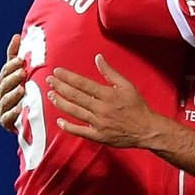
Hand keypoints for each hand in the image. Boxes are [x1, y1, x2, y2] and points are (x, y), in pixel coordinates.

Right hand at [0, 33, 24, 132]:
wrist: (25, 119)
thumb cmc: (22, 92)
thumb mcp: (20, 74)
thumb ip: (15, 56)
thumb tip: (16, 35)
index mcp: (4, 80)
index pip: (6, 70)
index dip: (11, 65)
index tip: (21, 60)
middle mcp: (1, 93)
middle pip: (4, 84)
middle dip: (12, 78)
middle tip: (22, 72)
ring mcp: (2, 107)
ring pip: (5, 99)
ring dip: (13, 94)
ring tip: (22, 89)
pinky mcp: (4, 121)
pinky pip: (7, 117)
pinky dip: (12, 113)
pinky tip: (19, 108)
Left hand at [47, 54, 165, 148]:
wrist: (146, 129)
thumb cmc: (137, 106)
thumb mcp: (126, 85)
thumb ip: (110, 72)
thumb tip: (98, 58)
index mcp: (107, 95)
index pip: (82, 83)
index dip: (67, 77)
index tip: (57, 72)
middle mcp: (100, 108)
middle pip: (75, 96)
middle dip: (59, 87)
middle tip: (49, 81)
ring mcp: (98, 123)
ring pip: (75, 112)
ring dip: (61, 103)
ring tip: (50, 95)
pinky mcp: (98, 136)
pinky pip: (80, 131)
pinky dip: (68, 126)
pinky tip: (59, 121)